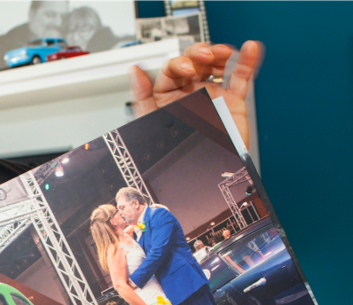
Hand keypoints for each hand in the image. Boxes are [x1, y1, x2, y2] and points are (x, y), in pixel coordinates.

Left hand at [129, 41, 260, 148]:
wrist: (201, 174)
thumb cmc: (174, 153)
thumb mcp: (151, 123)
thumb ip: (143, 96)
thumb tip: (135, 70)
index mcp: (168, 96)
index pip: (171, 69)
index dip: (179, 63)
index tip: (186, 68)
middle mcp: (190, 93)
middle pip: (194, 60)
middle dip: (200, 52)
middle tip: (205, 57)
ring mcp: (212, 95)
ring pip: (217, 64)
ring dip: (220, 52)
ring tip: (222, 54)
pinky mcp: (232, 102)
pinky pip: (241, 78)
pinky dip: (247, 61)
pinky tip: (250, 48)